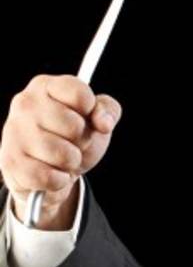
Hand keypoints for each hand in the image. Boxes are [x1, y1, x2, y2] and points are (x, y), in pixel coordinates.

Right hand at [0, 74, 121, 228]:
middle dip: (82, 140)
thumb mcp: (96, 119)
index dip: (92, 111)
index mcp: (46, 86)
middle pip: (74, 126)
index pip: (80, 94)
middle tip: (71, 141)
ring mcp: (14, 131)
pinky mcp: (10, 161)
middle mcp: (25, 103)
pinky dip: (58, 180)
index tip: (86, 117)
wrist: (51, 170)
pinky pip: (49, 177)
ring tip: (61, 157)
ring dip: (71, 161)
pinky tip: (52, 172)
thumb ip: (108, 111)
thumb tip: (103, 123)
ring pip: (63, 154)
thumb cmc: (73, 138)